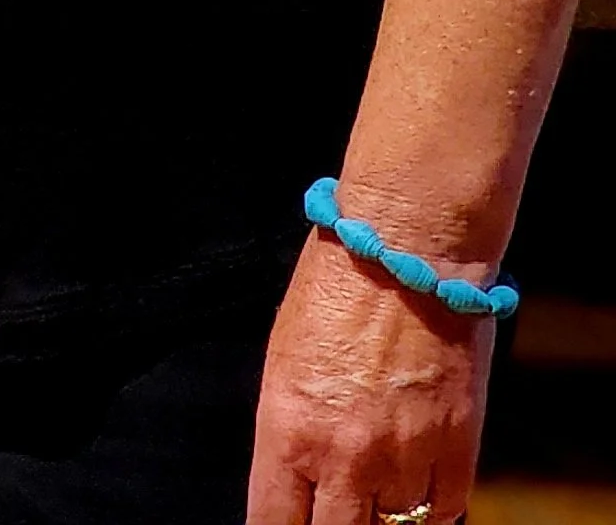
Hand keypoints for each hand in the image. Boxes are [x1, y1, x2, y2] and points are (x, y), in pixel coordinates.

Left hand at [247, 236, 490, 521]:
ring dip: (385, 517)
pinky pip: (444, 515)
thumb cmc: (336, 287)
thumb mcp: (285, 362)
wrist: (408, 246)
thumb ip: (291, 435)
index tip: (291, 524)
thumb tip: (297, 486)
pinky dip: (431, 509)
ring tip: (379, 490)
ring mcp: (404, 460)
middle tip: (340, 506)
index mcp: (288, 432)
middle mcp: (344, 459)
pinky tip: (420, 490)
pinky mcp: (457, 450)